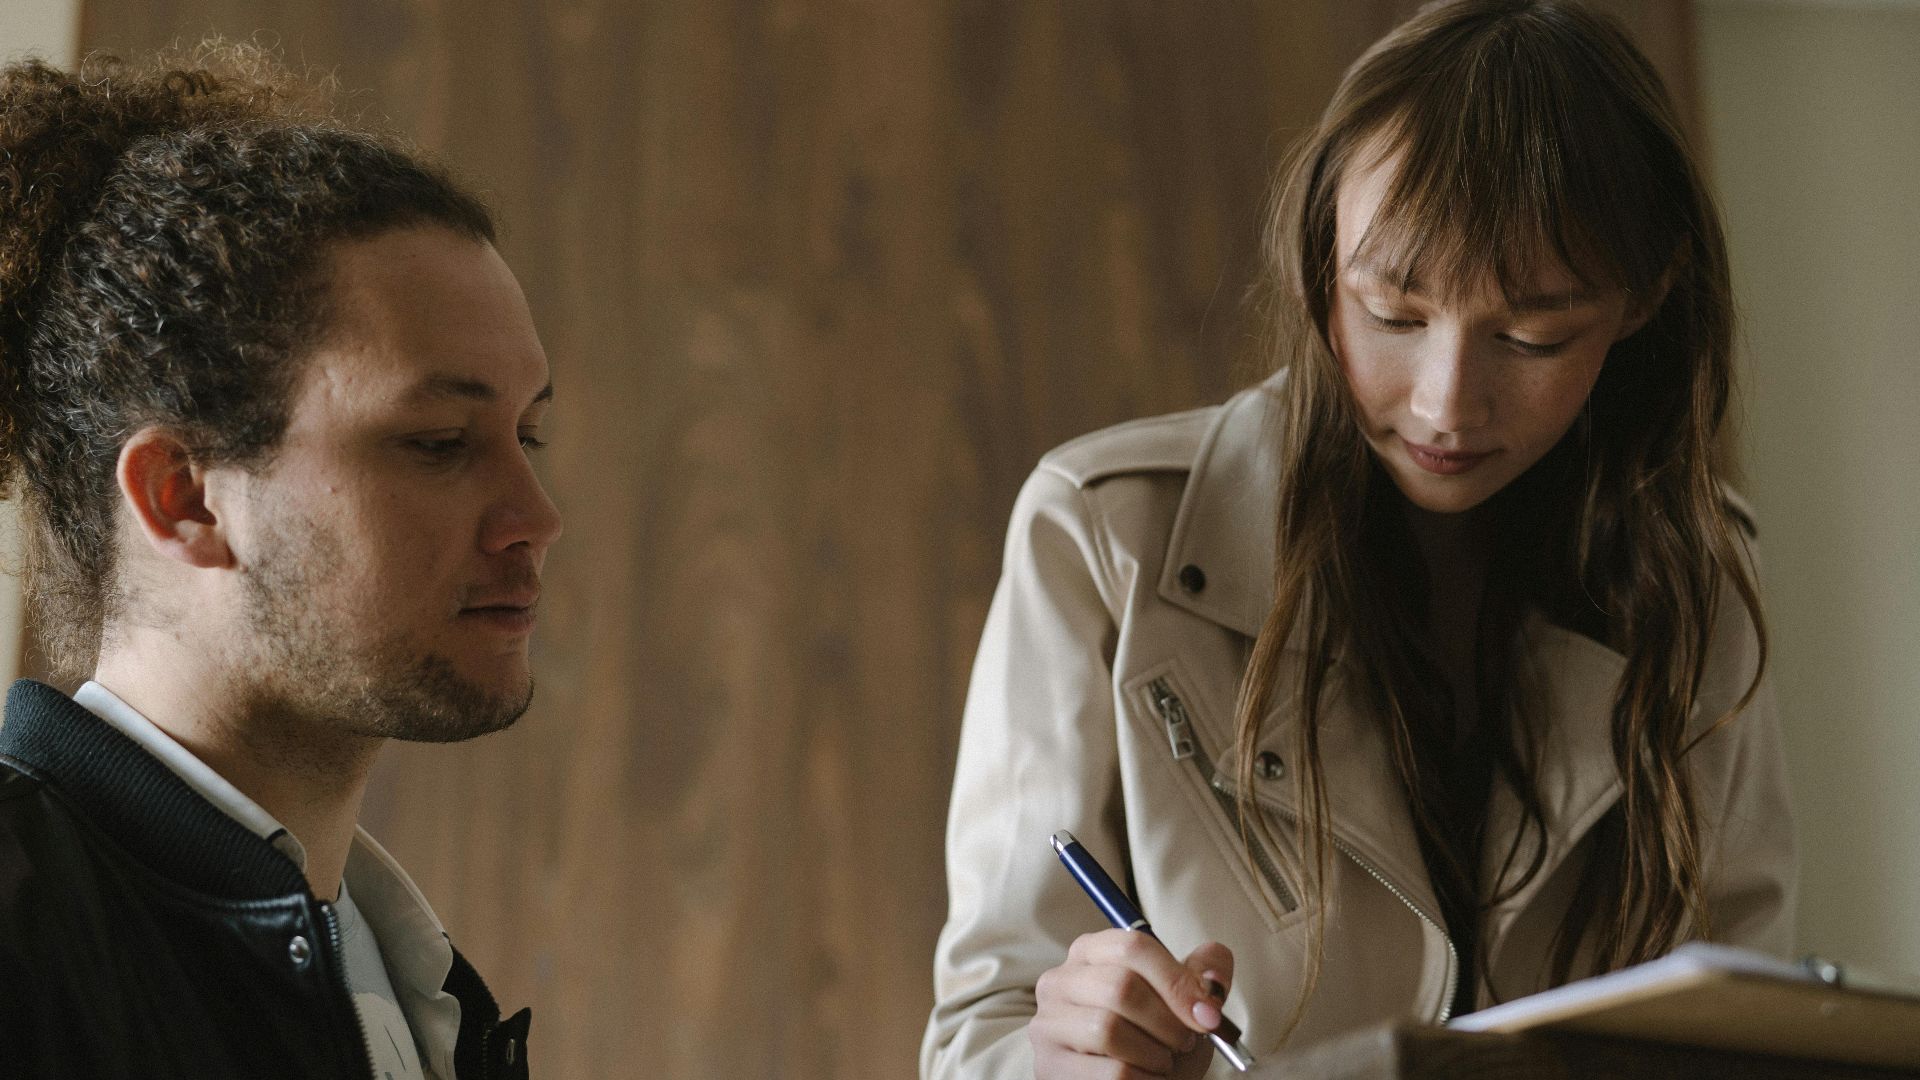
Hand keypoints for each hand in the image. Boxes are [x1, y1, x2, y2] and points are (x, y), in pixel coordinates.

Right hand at [1030, 929, 1234, 1079]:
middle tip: (1185, 1042)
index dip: (1178, 981)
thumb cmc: (1152, 1039)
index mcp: (1091, 951)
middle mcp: (1061, 980)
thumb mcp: (1179, 1004)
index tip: (1208, 1014)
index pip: (1133, 947)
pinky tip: (1147, 1079)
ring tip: (1163, 1062)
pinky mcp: (1050, 1066)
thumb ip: (1200, 978)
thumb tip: (1213, 972)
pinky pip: (1110, 1072)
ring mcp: (1049, 1024)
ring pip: (1108, 1029)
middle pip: (1121, 987)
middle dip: (1168, 1021)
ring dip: (1154, 1053)